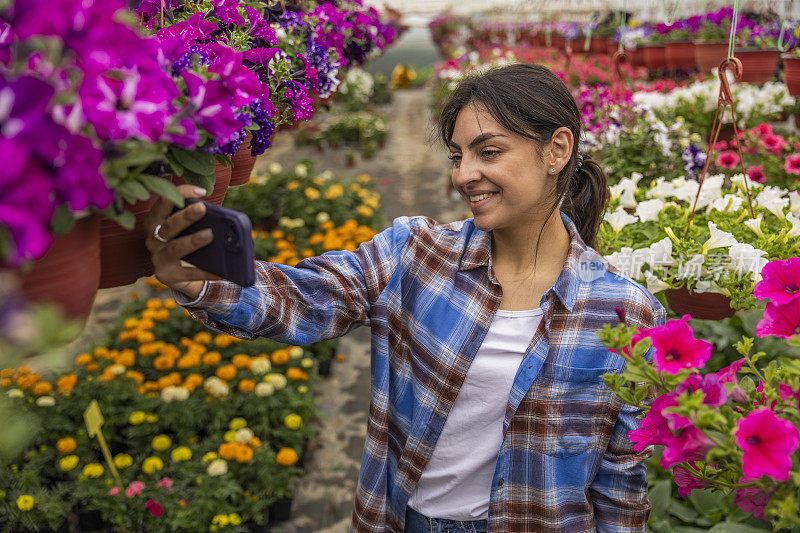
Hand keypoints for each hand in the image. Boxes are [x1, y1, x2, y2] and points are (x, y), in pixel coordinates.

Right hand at [143, 185, 222, 299]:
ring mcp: (158, 258)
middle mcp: (152, 239)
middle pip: (168, 226)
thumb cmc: (187, 241)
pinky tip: (219, 271)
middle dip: (185, 216)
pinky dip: (204, 272)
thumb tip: (224, 218)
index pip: (163, 203)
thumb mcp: (189, 228)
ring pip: (174, 249)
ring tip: (209, 235)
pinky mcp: (166, 276)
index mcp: (155, 221)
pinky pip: (187, 274)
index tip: (201, 191)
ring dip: (192, 241)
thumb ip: (199, 220)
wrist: (180, 274)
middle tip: (202, 208)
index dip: (179, 194)